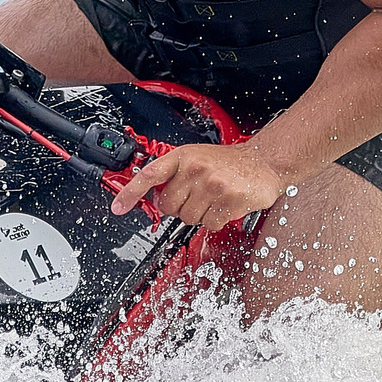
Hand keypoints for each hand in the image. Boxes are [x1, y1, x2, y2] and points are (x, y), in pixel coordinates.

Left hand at [108, 142, 285, 231]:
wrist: (263, 162)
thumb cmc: (227, 162)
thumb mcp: (196, 158)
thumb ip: (175, 175)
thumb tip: (155, 198)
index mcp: (184, 157)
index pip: (150, 175)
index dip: (130, 193)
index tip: (118, 207)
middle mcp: (196, 169)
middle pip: (169, 207)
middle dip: (180, 207)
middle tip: (196, 197)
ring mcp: (213, 185)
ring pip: (189, 218)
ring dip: (199, 215)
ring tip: (213, 199)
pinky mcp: (229, 201)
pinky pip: (209, 225)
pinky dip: (215, 221)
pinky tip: (224, 206)